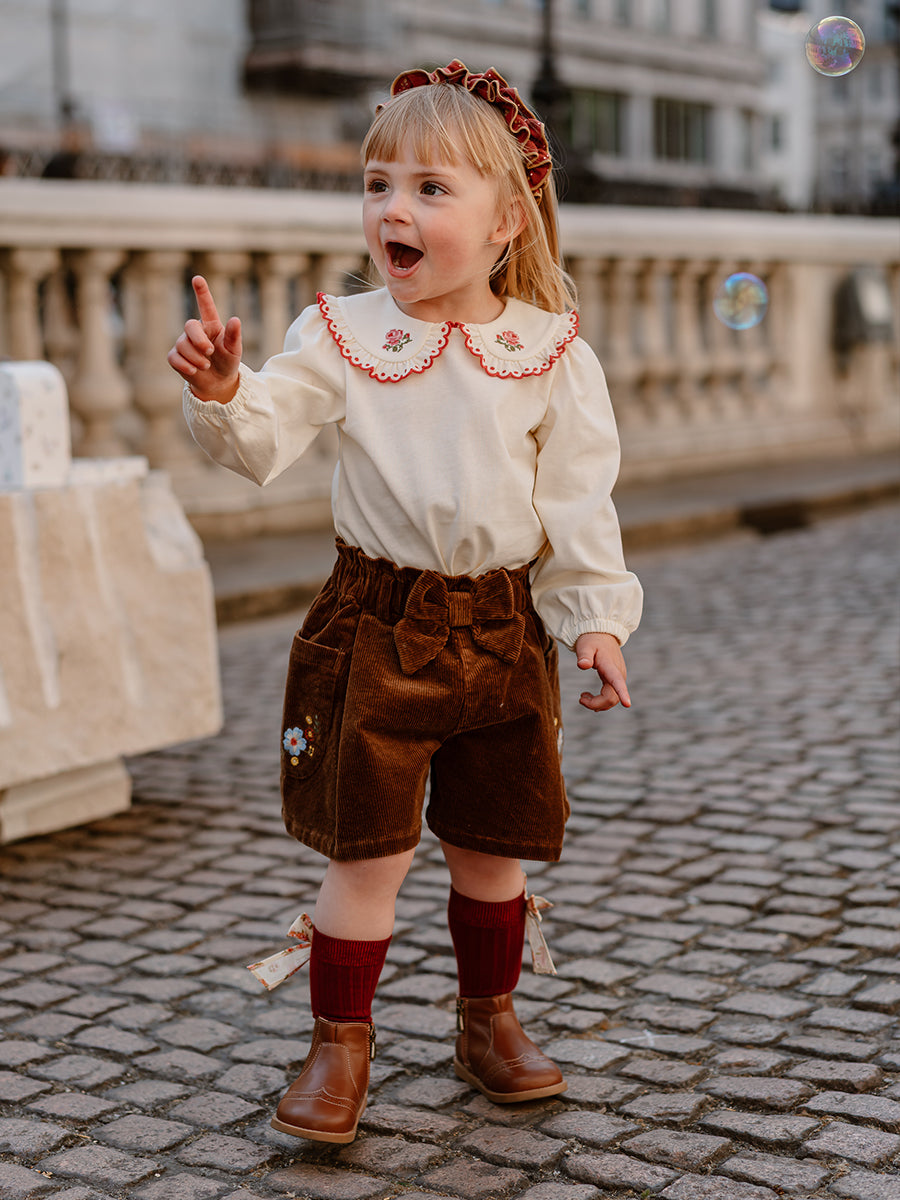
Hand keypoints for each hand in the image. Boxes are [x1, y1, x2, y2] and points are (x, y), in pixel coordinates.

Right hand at [167, 276, 241, 403]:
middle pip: (190, 326)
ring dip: (196, 358)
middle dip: (199, 340)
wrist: (218, 382)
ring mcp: (184, 343)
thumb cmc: (227, 362)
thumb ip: (234, 336)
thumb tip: (235, 319)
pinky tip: (194, 370)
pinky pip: (174, 357)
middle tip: (210, 352)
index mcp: (212, 325)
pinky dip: (185, 366)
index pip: (206, 306)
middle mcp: (196, 331)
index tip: (197, 279)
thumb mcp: (234, 350)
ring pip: (182, 344)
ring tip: (206, 365)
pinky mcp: (176, 356)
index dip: (202, 292)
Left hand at [575, 632, 630, 711]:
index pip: (618, 682)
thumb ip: (584, 656)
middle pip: (612, 697)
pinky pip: (611, 696)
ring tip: (582, 697)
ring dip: (598, 703)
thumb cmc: (591, 640)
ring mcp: (619, 677)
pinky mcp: (617, 679)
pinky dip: (601, 700)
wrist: (602, 633)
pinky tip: (590, 698)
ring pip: (612, 699)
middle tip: (580, 698)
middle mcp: (619, 674)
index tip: (627, 704)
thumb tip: (582, 665)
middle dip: (596, 704)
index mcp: (611, 666)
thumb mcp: (585, 646)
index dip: (623, 693)